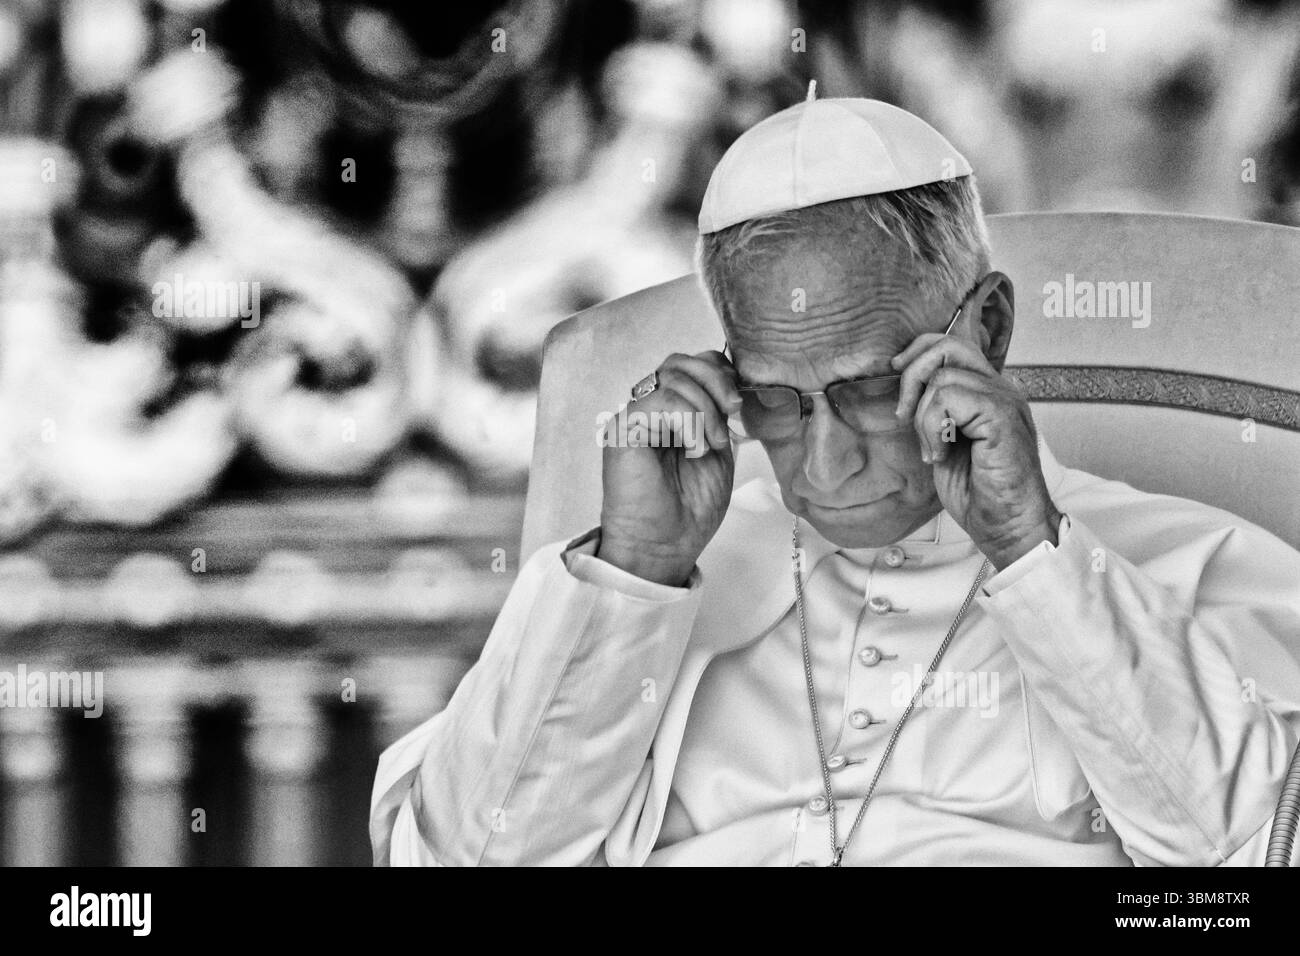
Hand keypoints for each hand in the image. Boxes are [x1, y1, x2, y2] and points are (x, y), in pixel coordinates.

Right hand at [597, 351, 739, 585]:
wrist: (666, 545)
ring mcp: (634, 417)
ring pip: (672, 377)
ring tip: (711, 445)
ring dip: (705, 409)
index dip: (720, 374)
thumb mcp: (717, 450)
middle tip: (732, 413)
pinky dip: (688, 420)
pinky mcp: (623, 429)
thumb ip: (719, 415)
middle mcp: (649, 409)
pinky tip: (694, 448)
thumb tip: (732, 386)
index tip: (738, 406)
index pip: (692, 365)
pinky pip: (660, 399)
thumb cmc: (689, 508)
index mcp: (671, 412)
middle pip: (680, 362)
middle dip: (715, 382)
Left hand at [891, 335, 1060, 569]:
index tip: (897, 376)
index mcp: (988, 391)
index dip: (918, 352)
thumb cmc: (978, 491)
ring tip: (933, 449)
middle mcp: (1001, 388)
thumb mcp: (944, 441)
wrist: (1007, 525)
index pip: (951, 344)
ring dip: (923, 417)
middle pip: (947, 346)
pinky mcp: (1003, 416)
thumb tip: (904, 386)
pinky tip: (941, 454)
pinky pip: (950, 397)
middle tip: (904, 415)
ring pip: (943, 376)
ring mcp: (1005, 400)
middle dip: (912, 376)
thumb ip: (934, 409)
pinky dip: (933, 427)